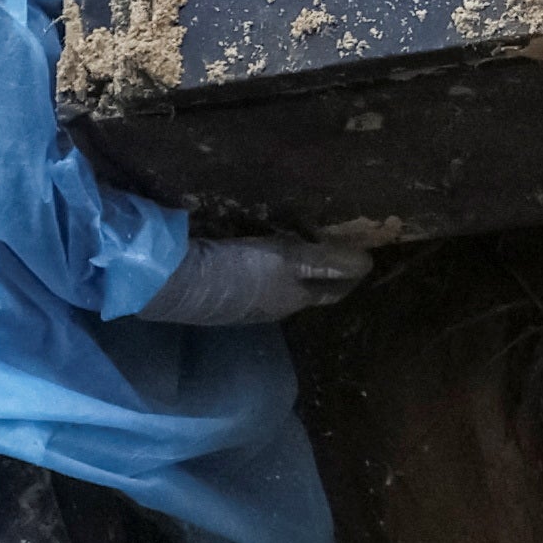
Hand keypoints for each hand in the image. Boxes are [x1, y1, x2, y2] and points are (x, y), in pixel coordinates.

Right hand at [145, 232, 376, 326]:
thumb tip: (368, 264)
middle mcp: (272, 306)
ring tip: (299, 236)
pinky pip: (253, 274)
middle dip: (324, 270)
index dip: (350, 276)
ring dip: (293, 265)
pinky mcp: (219, 290)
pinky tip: (258, 243)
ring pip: (280, 282)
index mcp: (293, 301)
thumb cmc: (238, 273)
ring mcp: (244, 301)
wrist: (173, 282)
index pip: (333, 291)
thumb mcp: (289, 262)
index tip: (364, 259)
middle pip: (307, 289)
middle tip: (334, 241)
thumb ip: (327, 262)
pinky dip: (265, 260)